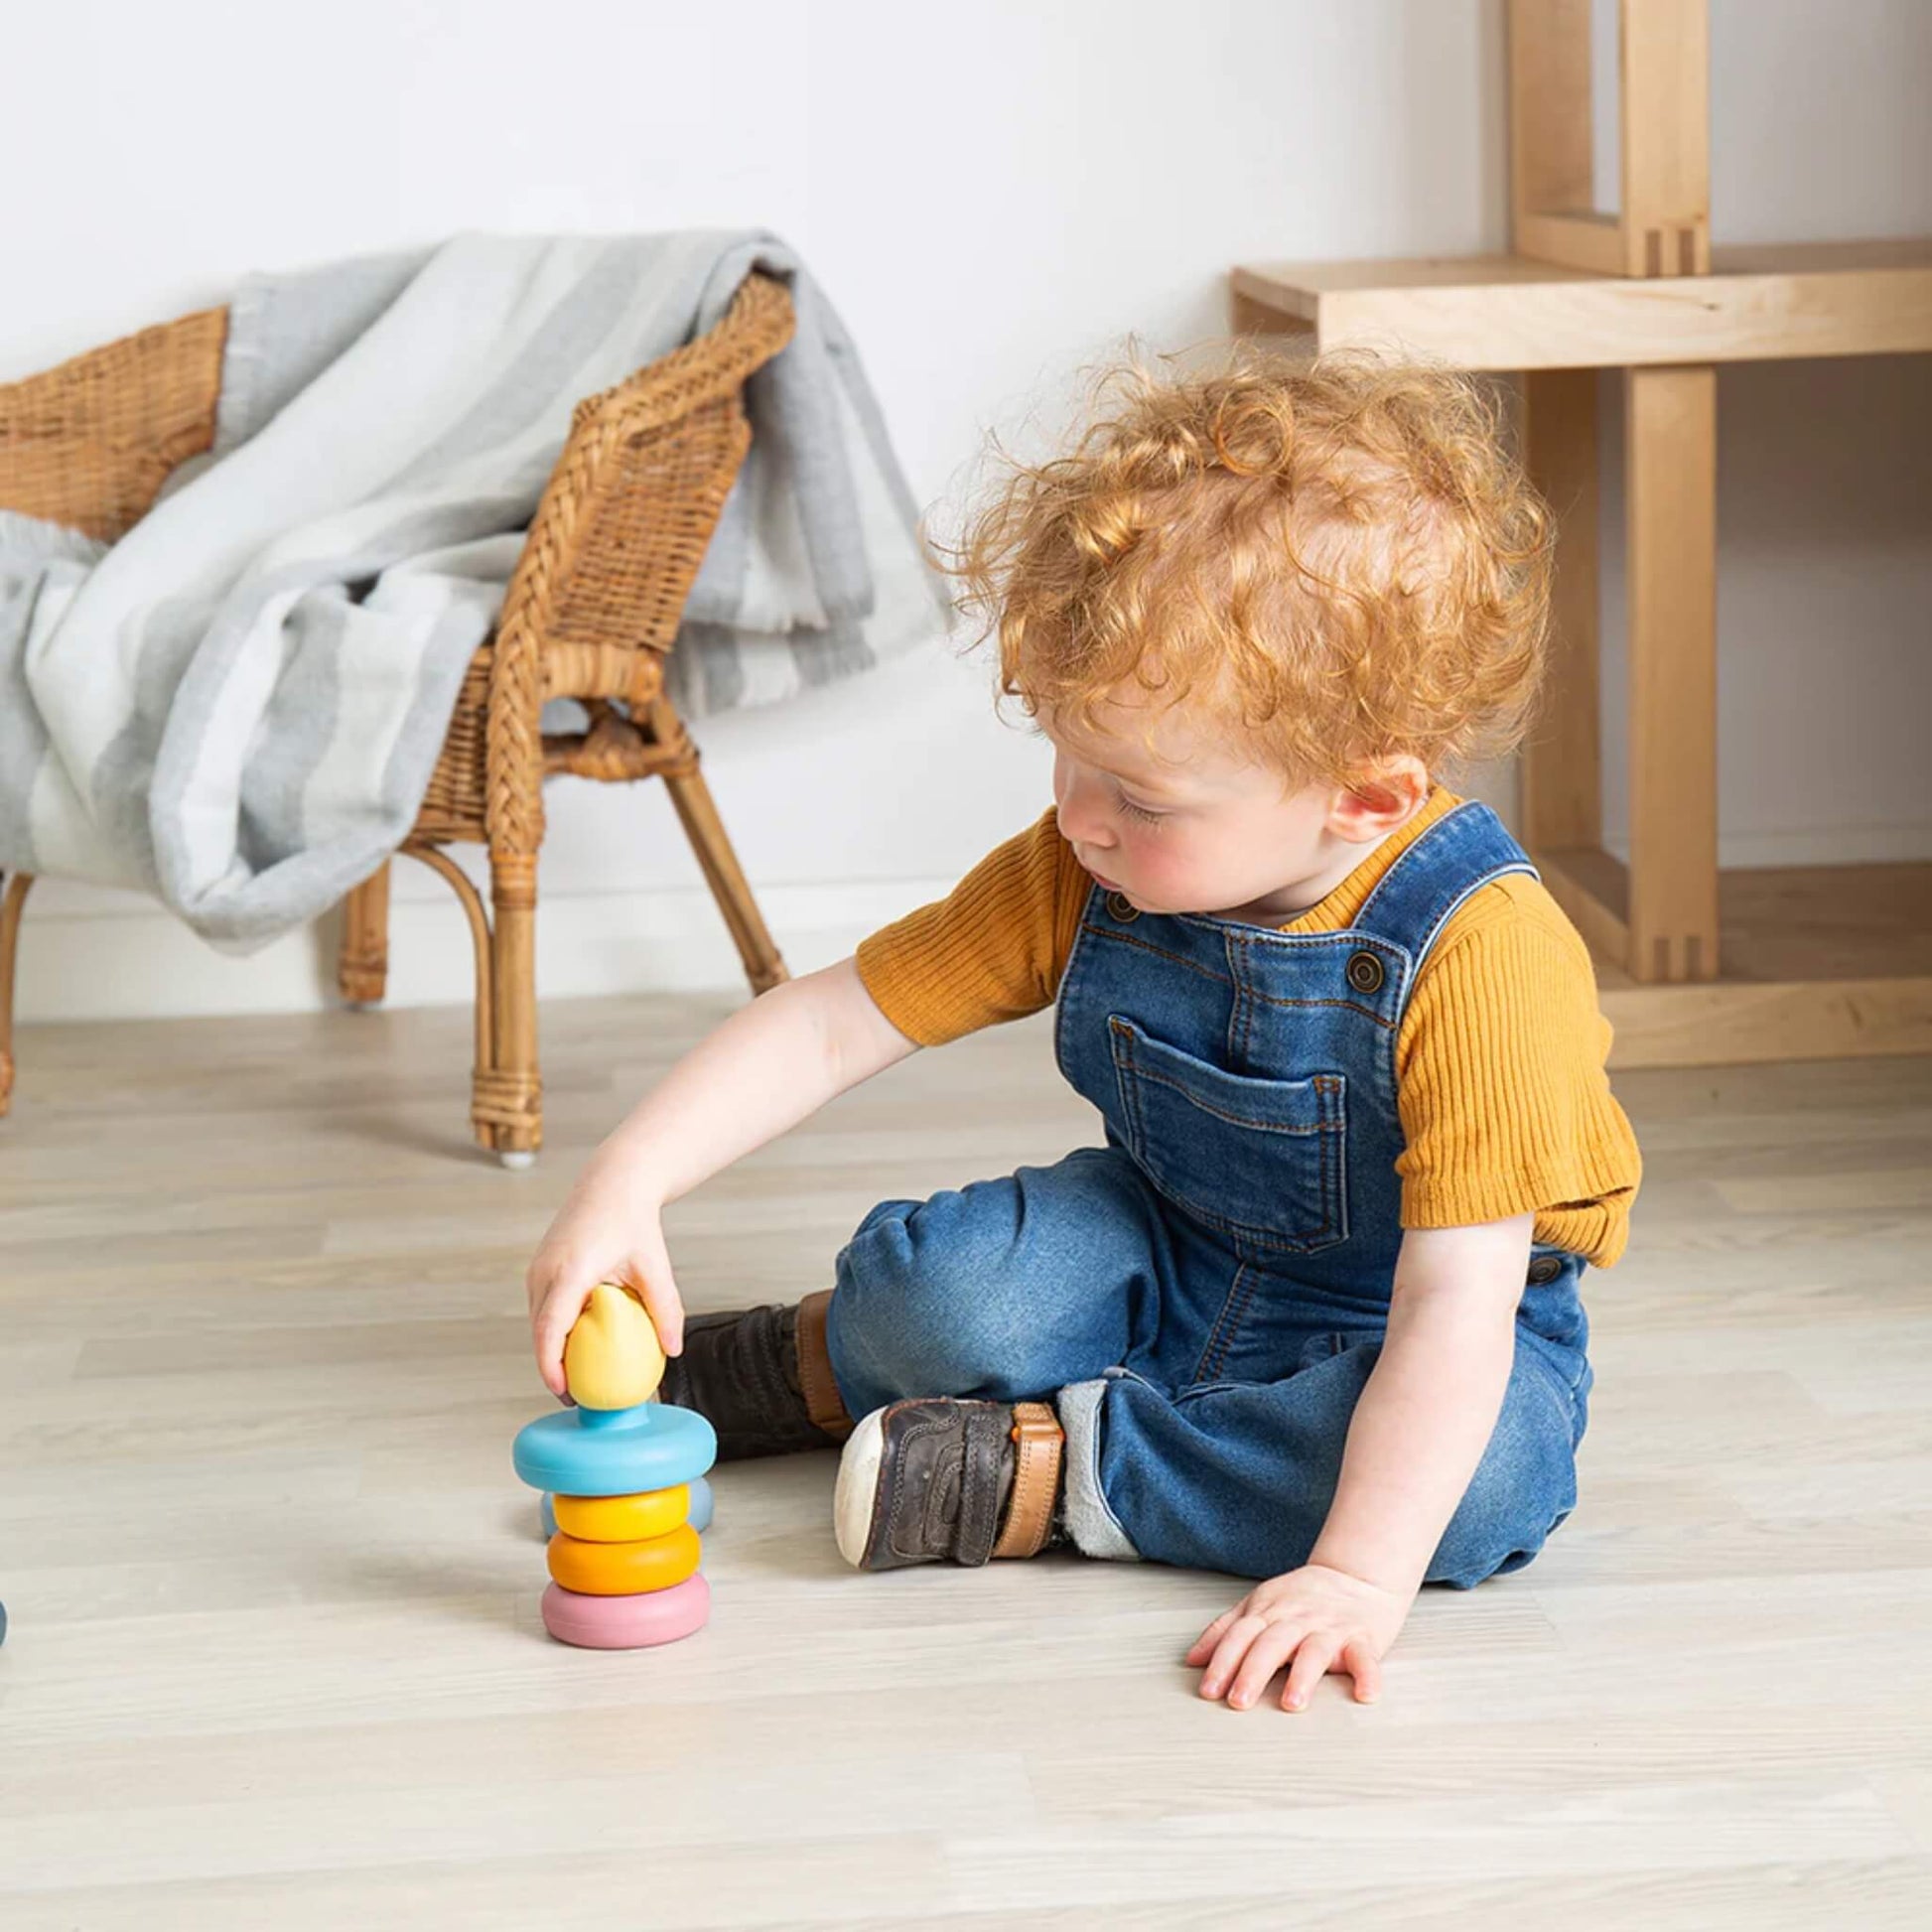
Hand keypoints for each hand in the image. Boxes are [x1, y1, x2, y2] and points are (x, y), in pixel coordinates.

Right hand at [524, 1169, 685, 1398]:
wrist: (612, 1183)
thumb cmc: (633, 1222)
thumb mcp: (654, 1267)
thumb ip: (665, 1309)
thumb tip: (673, 1349)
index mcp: (570, 1272)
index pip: (549, 1330)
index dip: (551, 1366)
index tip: (564, 1393)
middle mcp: (545, 1271)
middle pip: (539, 1332)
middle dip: (551, 1368)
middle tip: (577, 1396)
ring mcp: (538, 1268)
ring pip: (537, 1321)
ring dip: (551, 1349)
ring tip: (576, 1376)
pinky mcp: (540, 1267)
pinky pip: (542, 1307)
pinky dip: (553, 1329)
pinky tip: (576, 1343)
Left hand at [1185, 1563, 1412, 1711]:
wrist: (1356, 1576)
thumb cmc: (1304, 1598)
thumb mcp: (1260, 1604)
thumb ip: (1226, 1629)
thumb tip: (1192, 1659)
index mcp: (1269, 1611)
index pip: (1241, 1635)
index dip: (1223, 1661)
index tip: (1209, 1690)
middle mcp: (1297, 1619)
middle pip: (1271, 1644)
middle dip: (1252, 1672)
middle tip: (1238, 1702)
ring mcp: (1330, 1628)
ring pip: (1314, 1651)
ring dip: (1302, 1677)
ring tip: (1291, 1703)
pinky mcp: (1363, 1639)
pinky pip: (1365, 1657)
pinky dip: (1367, 1676)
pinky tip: (1365, 1695)